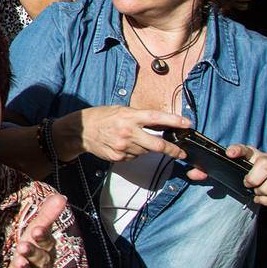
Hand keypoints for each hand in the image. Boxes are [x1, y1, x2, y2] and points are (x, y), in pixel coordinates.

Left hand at [0, 193, 67, 267]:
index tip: (37, 229)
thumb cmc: (37, 261)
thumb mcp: (39, 239)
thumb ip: (47, 218)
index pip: (48, 243)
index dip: (43, 237)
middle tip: (23, 245)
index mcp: (47, 252)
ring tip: (18, 262)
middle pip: (41, 261)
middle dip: (33, 253)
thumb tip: (61, 196)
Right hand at [65, 106, 192, 163]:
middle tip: (181, 152)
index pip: (156, 118)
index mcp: (129, 117)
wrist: (79, 131)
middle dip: (172, 150)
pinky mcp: (118, 157)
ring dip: (147, 148)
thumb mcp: (120, 110)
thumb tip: (159, 123)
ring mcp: (123, 146)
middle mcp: (128, 132)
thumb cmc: (100, 117)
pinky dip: (135, 152)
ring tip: (135, 140)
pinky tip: (124, 145)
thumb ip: (139, 117)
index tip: (187, 124)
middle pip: (157, 144)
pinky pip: (134, 157)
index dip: (174, 121)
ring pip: (146, 151)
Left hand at [186, 144, 266, 209]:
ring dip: (264, 189)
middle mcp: (266, 160)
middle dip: (255, 177)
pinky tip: (262, 199)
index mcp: (250, 155)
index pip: (245, 148)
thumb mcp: (231, 173)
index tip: (229, 153)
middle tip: (247, 184)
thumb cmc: (249, 177)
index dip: (237, 150)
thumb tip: (193, 173)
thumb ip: (210, 173)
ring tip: (256, 192)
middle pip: (265, 163)